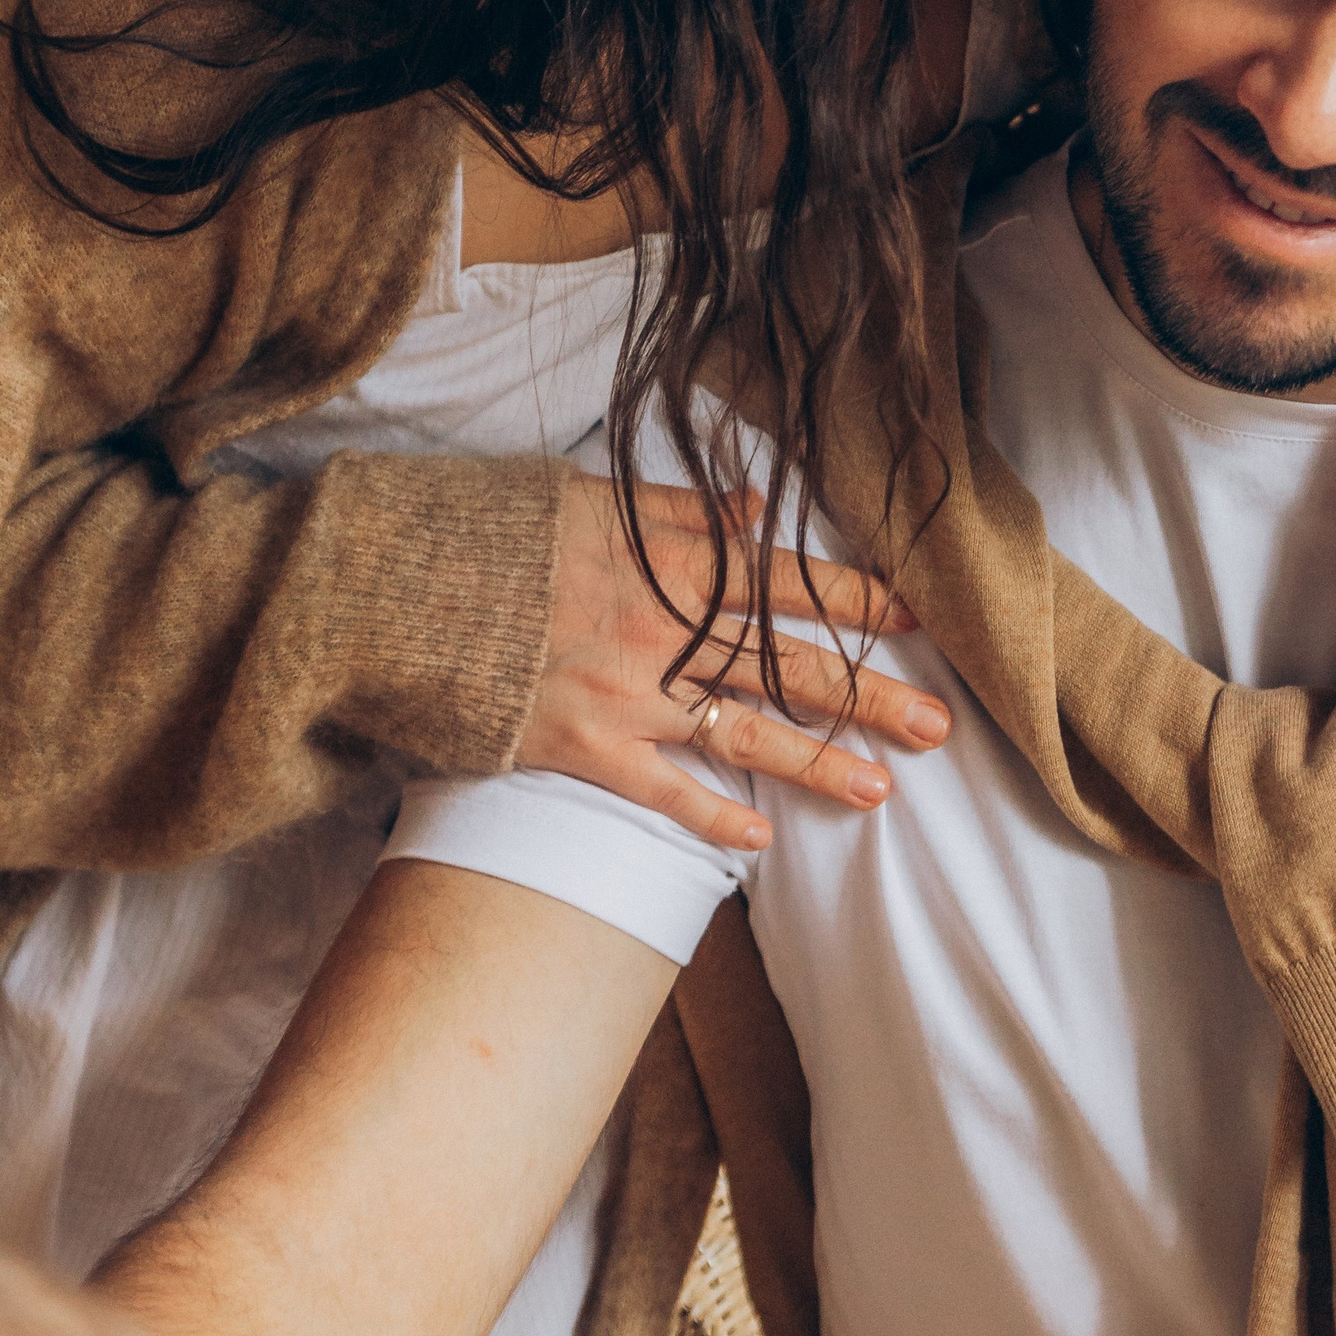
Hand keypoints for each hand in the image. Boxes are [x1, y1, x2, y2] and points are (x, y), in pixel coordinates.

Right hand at [523, 474, 948, 852]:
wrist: (398, 589)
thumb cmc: (488, 533)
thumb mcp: (585, 494)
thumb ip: (676, 508)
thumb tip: (754, 508)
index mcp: (672, 563)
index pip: (788, 583)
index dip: (856, 601)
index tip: (914, 619)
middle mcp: (667, 633)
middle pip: (790, 667)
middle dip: (870, 697)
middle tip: (937, 726)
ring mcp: (628, 697)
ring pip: (746, 736)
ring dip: (818, 764)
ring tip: (880, 791)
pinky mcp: (583, 748)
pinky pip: (663, 791)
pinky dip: (711, 818)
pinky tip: (758, 841)